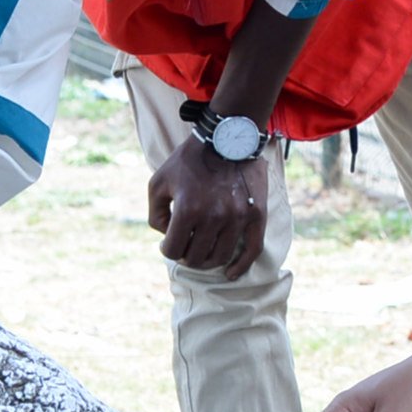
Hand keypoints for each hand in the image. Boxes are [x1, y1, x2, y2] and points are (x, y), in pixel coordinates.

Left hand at [148, 140, 272, 278]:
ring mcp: (237, 217)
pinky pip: (252, 250)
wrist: (227, 138)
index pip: (172, 250)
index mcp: (188, 209)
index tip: (168, 244)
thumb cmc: (189, 160)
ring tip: (202, 252)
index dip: (166, 249)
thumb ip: (155, 213)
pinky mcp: (256, 215)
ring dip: (207, 260)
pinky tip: (231, 273)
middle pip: (196, 257)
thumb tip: (166, 235)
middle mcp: (214, 216)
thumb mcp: (159, 181)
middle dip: (186, 256)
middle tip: (185, 247)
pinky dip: (240, 266)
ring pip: (220, 256)